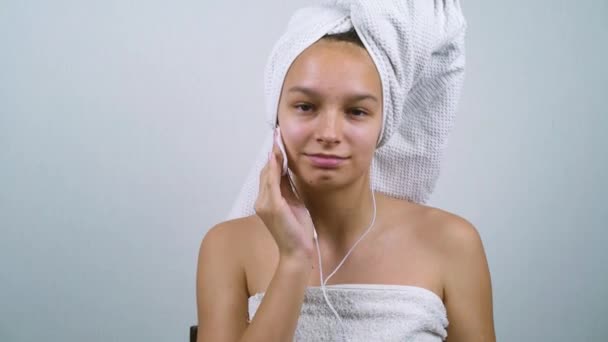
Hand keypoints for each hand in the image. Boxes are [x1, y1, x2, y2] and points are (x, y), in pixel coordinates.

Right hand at [254, 129, 314, 260]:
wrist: (297, 252)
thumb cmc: (297, 230)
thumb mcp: (294, 203)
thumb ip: (287, 187)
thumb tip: (286, 169)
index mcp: (266, 201)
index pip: (269, 174)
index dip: (273, 157)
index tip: (277, 142)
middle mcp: (261, 201)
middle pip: (266, 171)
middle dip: (272, 153)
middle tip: (277, 136)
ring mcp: (264, 204)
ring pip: (268, 174)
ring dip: (273, 157)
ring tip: (278, 141)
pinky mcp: (272, 207)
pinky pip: (272, 183)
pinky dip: (275, 168)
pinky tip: (279, 157)